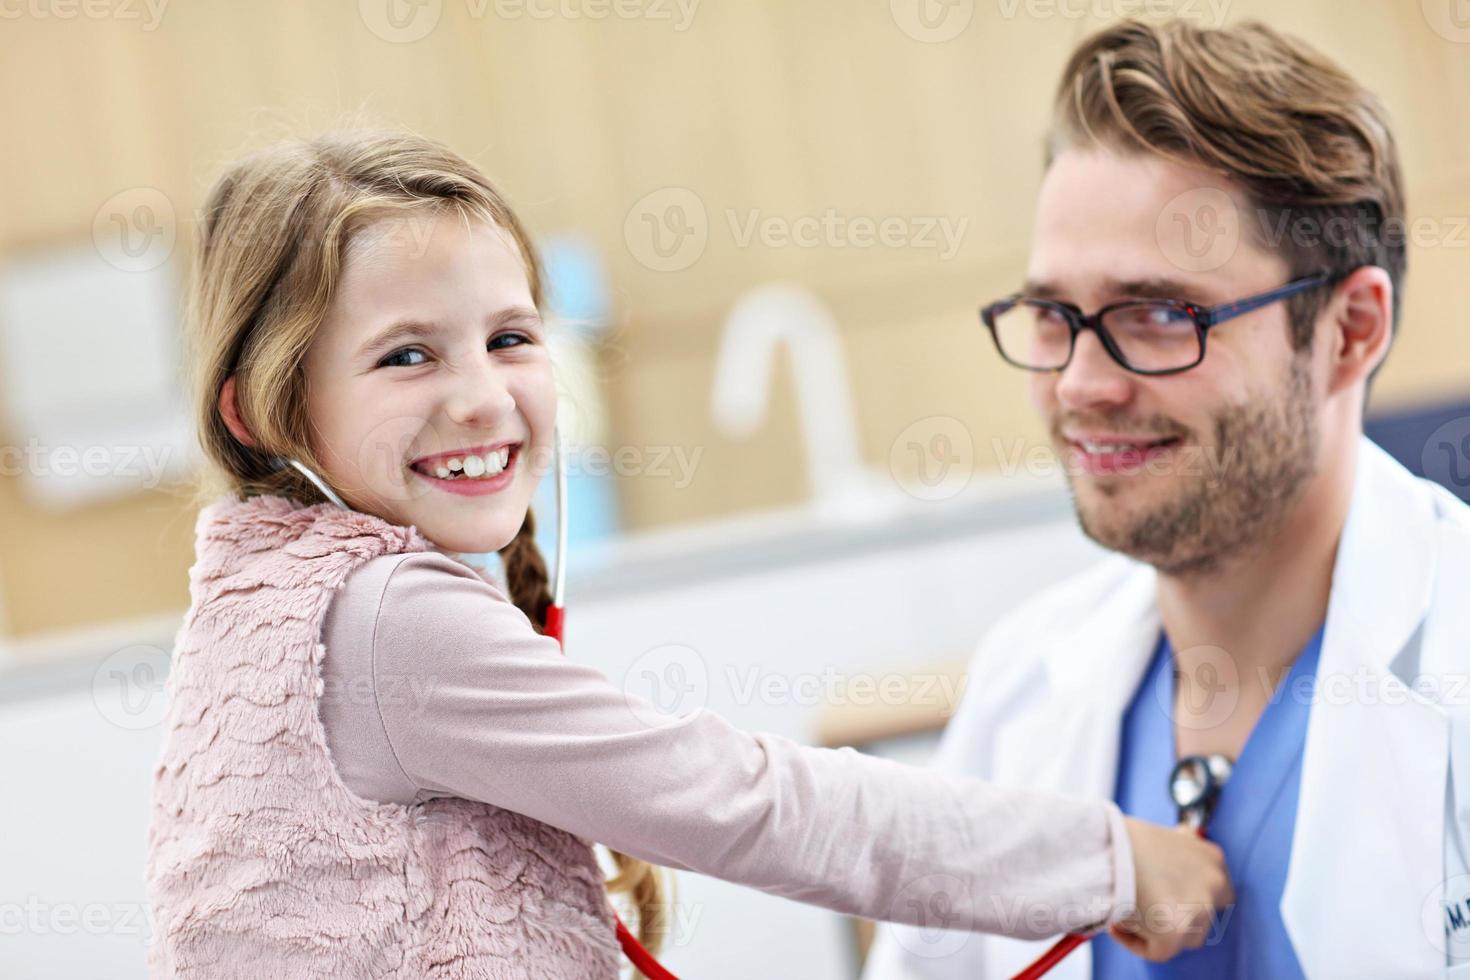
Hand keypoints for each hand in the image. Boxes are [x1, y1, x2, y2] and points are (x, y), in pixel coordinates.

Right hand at [1112, 817, 1232, 961]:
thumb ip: (1180, 856)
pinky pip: (1156, 951)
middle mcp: (1214, 884)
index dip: (1190, 893)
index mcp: (1212, 858)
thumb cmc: (1124, 838)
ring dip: (1159, 930)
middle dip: (1178, 915)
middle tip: (1147, 905)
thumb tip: (1174, 869)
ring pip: (1184, 937)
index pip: (1217, 889)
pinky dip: (1135, 942)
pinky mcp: (1174, 935)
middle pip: (1203, 916)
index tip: (1167, 892)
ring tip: (1126, 912)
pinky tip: (1115, 925)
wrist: (1104, 846)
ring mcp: (1197, 911)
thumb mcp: (1164, 837)